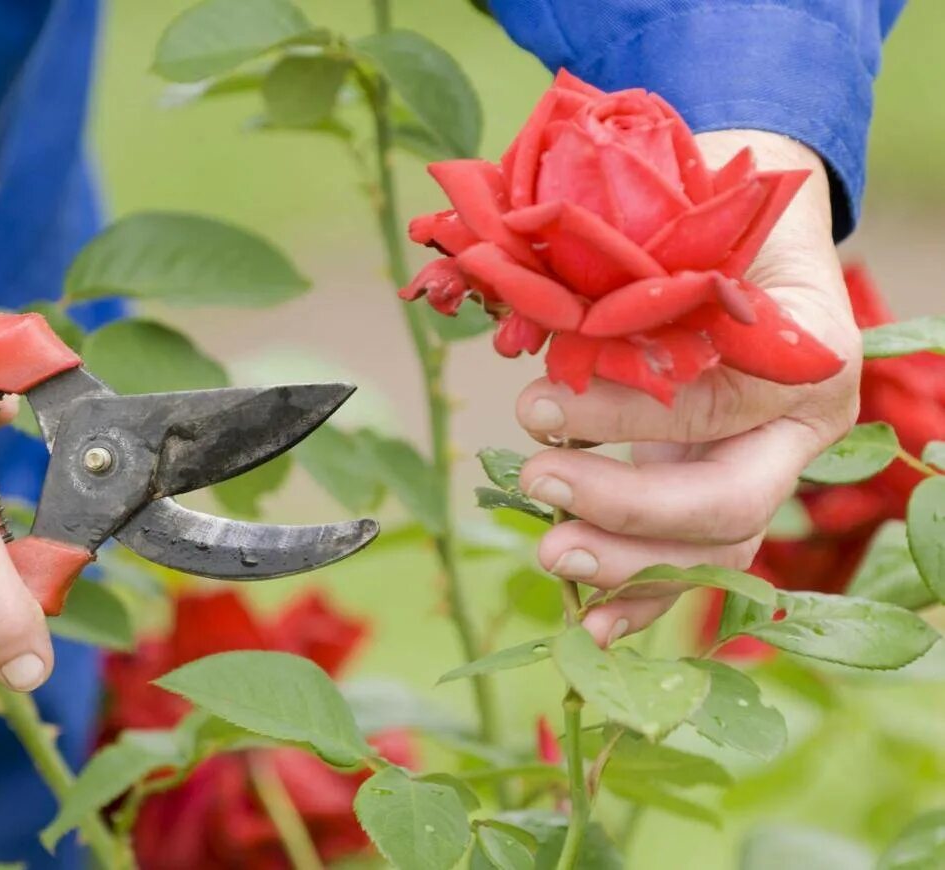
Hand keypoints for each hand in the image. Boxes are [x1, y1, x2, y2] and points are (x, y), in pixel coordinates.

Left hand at [515, 131, 860, 645]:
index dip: (629, 417)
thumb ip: (645, 277)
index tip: (536, 405)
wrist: (753, 229)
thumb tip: (537, 315)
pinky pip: (695, 565)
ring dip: (627, 567)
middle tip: (536, 482)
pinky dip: (641, 599)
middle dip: (626, 507)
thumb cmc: (717, 216)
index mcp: (807, 356)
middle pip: (728, 502)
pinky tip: (590, 628)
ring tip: (548, 554)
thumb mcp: (693, 226)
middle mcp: (800, 427)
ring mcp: (766, 470)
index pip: (722, 407)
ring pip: (714, 551)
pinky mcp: (725, 494)